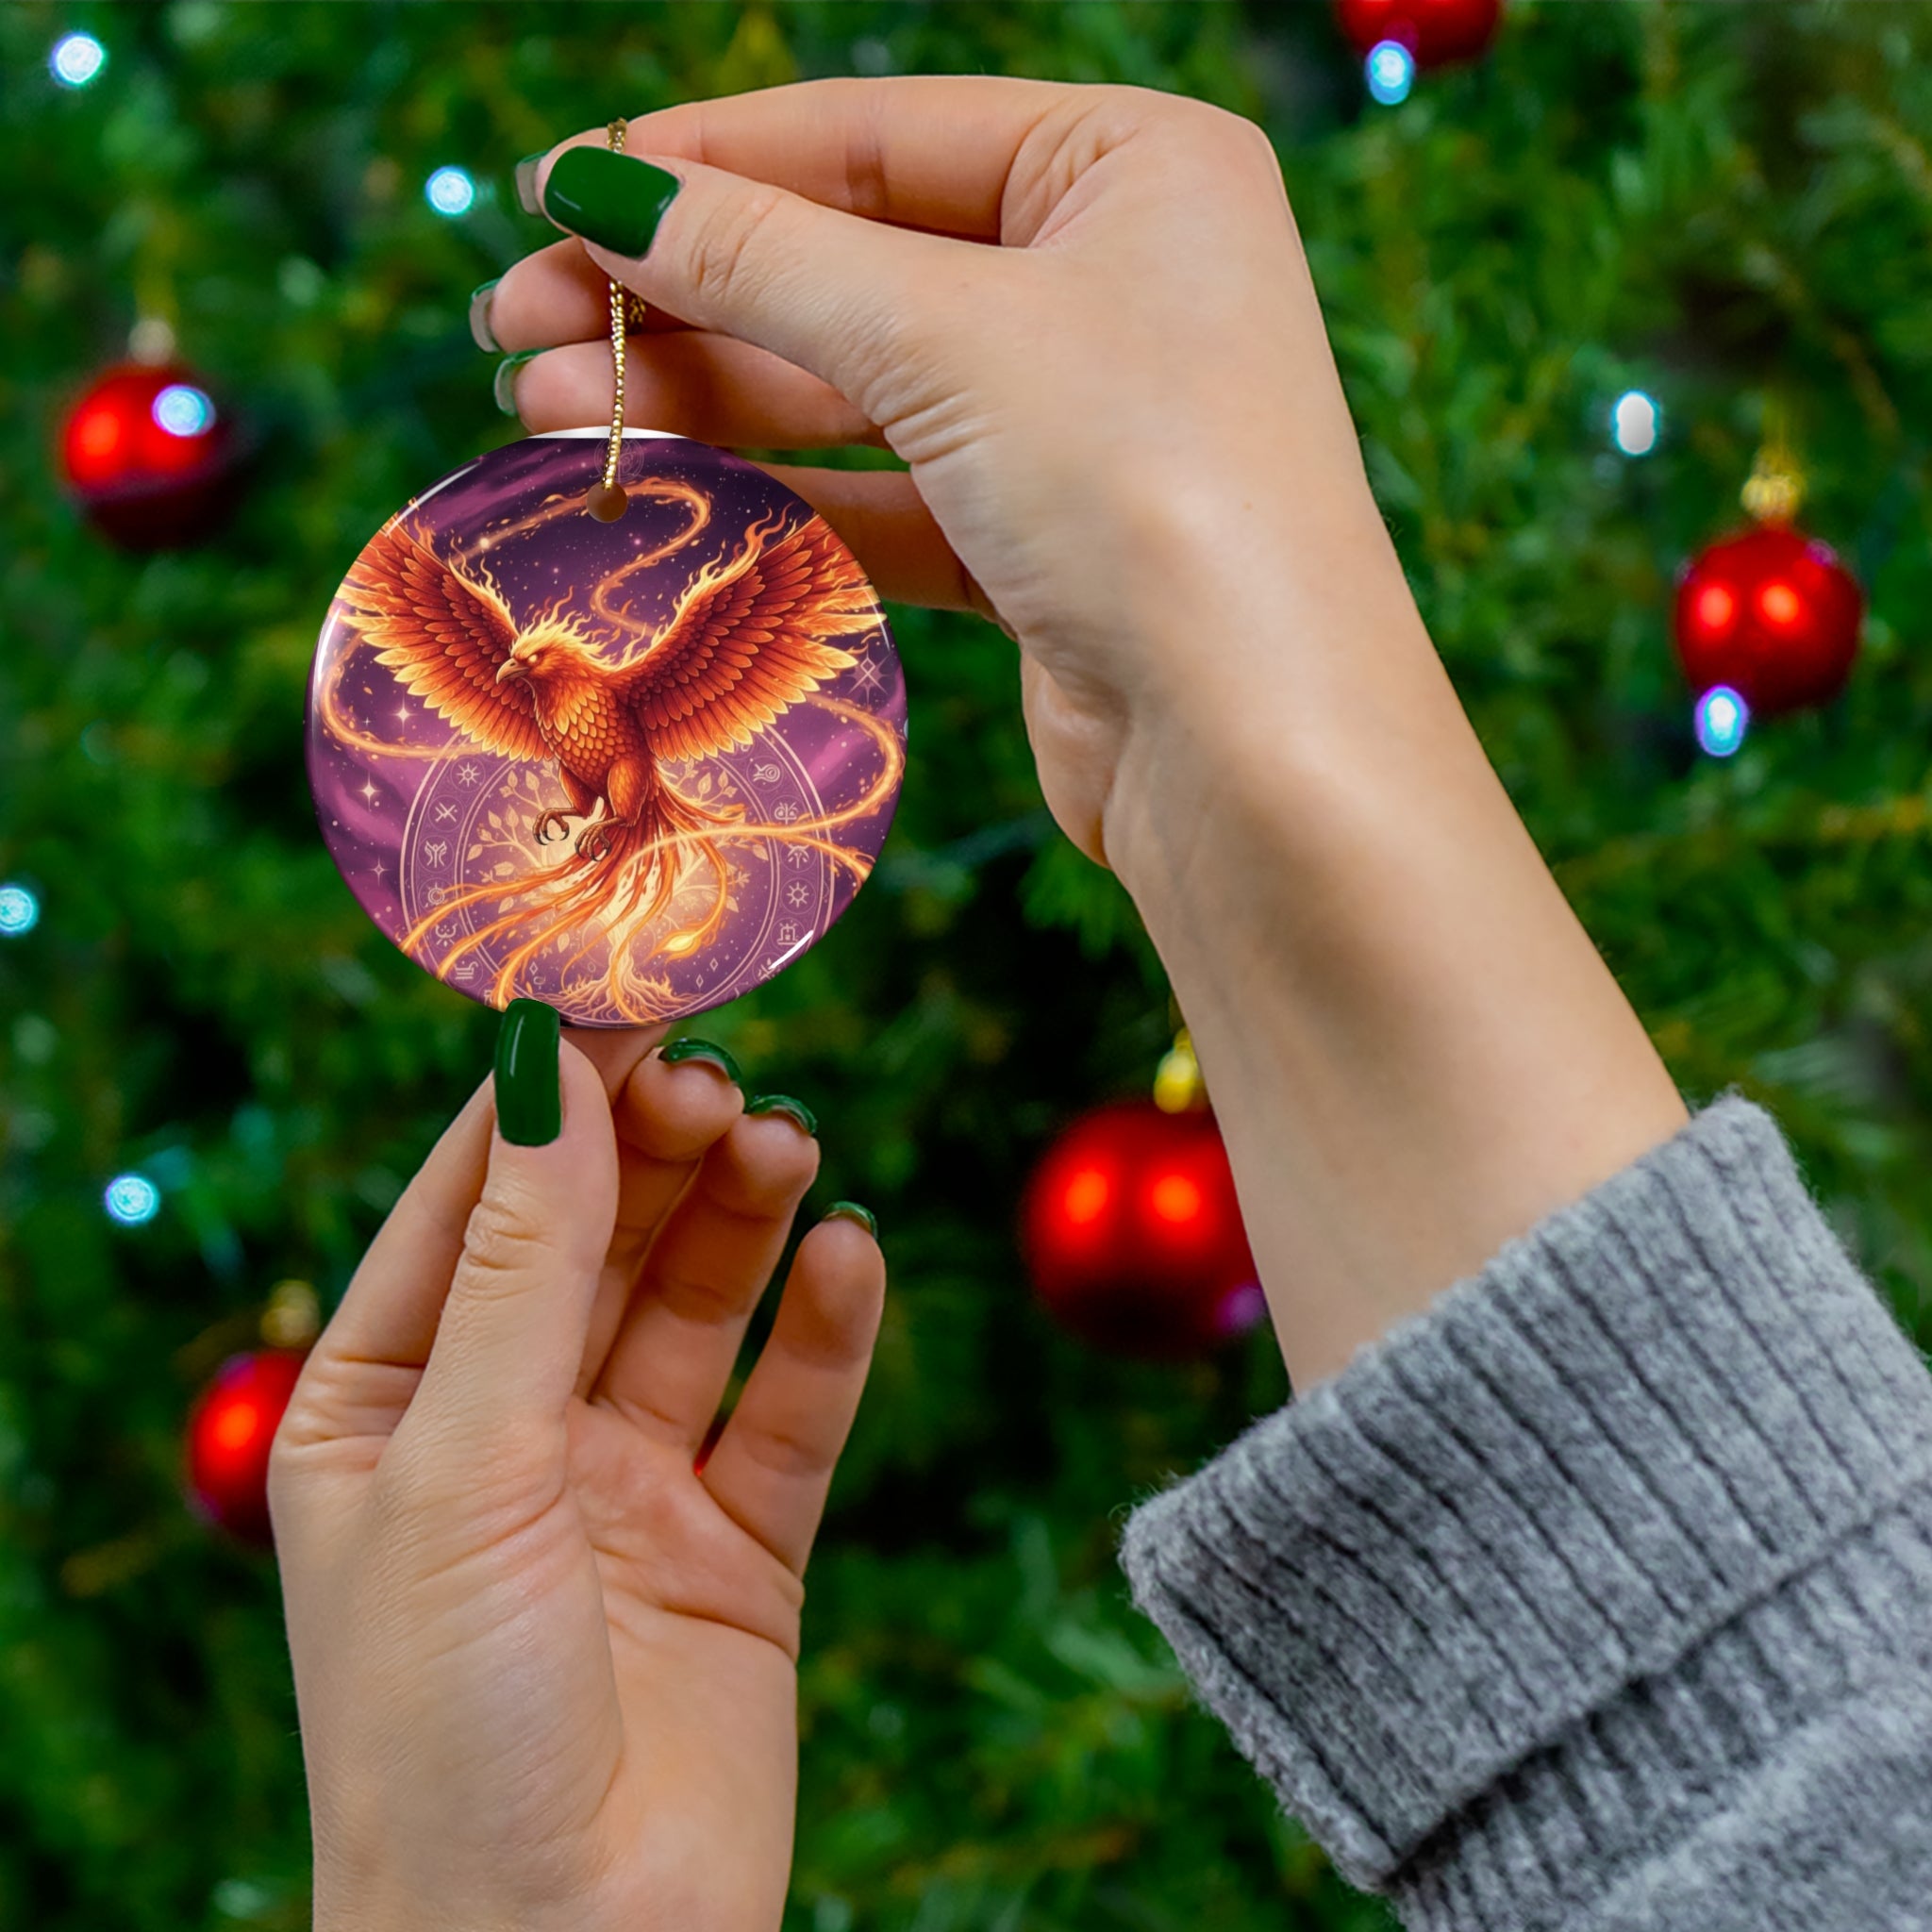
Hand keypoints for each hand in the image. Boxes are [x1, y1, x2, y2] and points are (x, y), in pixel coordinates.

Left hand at [270, 1025, 883, 1931]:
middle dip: (655, 1152)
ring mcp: (627, 1489)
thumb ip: (524, 1264)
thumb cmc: (445, 1728)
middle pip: (597, 1238)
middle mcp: (507, 1433)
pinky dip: (825, 1331)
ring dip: (743, 1219)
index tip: (627, 991)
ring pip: (697, 1307)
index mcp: (386, 1406)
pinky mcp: (738, 1551)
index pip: (472, 1202)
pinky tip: (850, 1258)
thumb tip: (550, 1068)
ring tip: (787, 1147)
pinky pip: (790, 1411)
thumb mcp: (464, 1464)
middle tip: (722, 1079)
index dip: (548, 1095)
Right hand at [485, 80, 1686, 1391]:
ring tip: (544, 405)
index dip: (703, 163)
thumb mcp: (944, 337)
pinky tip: (658, 482)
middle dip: (681, 296)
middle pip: (851, 264)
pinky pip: (886, 491)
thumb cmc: (1148, 490)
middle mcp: (1114, 280)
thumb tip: (594, 189)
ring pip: (856, 387)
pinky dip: (778, 488)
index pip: (874, 133)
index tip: (553, 196)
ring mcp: (1082, 421)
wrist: (1257, 750)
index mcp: (1132, 166)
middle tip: (512, 325)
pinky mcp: (1047, 546)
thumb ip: (761, 258)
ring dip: (703, 395)